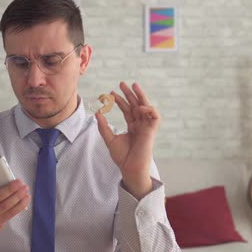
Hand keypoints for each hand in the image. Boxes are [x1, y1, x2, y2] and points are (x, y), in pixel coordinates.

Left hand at [95, 82, 160, 199]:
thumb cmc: (122, 157)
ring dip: (141, 96)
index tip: (111, 93)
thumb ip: (103, 126)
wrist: (129, 168)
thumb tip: (97, 113)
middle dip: (130, 93)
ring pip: (147, 107)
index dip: (121, 100)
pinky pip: (155, 116)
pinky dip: (149, 109)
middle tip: (122, 83)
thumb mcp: (109, 139)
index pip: (128, 109)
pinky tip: (139, 106)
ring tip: (133, 86)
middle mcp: (140, 125)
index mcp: (133, 127)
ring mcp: (147, 127)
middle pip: (137, 105)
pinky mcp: (152, 131)